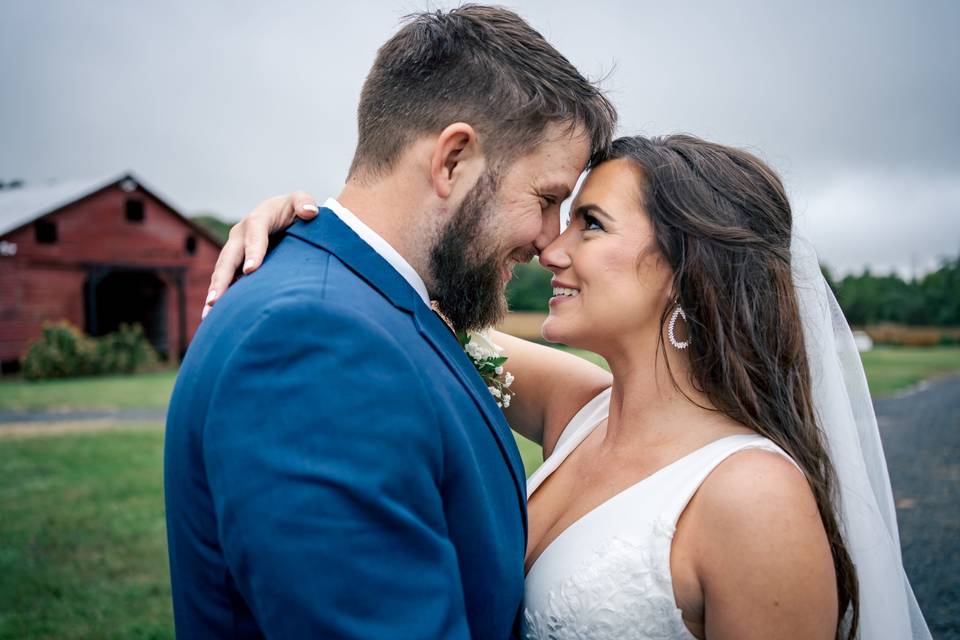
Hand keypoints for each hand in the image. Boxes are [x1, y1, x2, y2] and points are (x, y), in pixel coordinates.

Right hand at [203, 192, 318, 318]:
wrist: (281, 216)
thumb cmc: (293, 210)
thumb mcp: (300, 201)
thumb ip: (304, 203)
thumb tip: (311, 212)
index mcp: (258, 218)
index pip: (255, 233)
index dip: (253, 250)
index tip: (251, 270)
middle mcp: (241, 234)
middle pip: (230, 256)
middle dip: (222, 278)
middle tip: (217, 299)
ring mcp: (235, 249)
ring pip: (222, 271)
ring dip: (215, 291)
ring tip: (209, 313)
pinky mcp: (234, 263)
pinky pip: (224, 280)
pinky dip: (219, 296)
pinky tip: (212, 316)